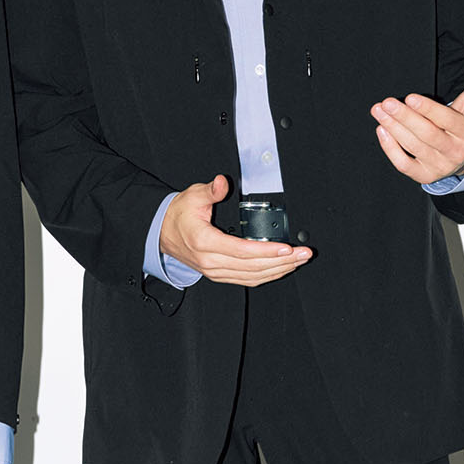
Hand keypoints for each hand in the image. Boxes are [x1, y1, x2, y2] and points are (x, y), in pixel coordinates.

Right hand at [159, 175, 311, 286]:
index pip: (243, 251)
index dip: (267, 251)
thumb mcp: (193, 196)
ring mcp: (215, 271)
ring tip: (297, 262)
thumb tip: (223, 182)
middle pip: (253, 267)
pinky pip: (246, 280)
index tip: (287, 248)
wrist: (161, 232)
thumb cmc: (178, 215)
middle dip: (282, 262)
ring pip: (252, 277)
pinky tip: (280, 269)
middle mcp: (211, 261)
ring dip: (278, 271)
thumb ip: (211, 190)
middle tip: (303, 254)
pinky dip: (266, 276)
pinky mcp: (219, 275)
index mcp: (205, 242)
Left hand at [370, 57, 463, 183]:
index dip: (428, 110)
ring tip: (379, 111)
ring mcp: (440, 166)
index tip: (410, 97)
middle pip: (427, 134)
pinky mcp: (425, 175)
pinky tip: (381, 130)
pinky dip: (390, 149)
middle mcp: (456, 152)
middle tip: (387, 103)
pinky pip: (404, 165)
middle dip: (405, 118)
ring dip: (393, 128)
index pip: (447, 121)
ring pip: (414, 147)